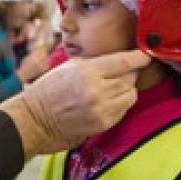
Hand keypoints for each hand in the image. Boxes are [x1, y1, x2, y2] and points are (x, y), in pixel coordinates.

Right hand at [0, 49, 150, 156]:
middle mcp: (97, 91)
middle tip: (120, 71)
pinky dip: (120, 103)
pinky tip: (107, 100)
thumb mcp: (69, 66)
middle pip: (130, 78)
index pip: (124, 62)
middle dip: (128, 73)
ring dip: (126, 89)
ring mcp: (101, 109)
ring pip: (131, 94)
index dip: (138, 58)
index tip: (144, 56)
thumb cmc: (49, 90)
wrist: (36, 119)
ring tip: (112, 87)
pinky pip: (124, 109)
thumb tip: (119, 57)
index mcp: (88, 72)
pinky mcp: (103, 123)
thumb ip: (96, 61)